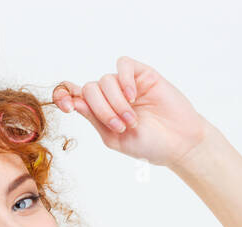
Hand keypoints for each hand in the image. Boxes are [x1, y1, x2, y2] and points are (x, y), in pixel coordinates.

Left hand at [52, 56, 210, 167]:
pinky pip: (123, 65)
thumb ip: (94, 119)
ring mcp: (126, 84)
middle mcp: (110, 95)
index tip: (67, 106)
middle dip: (101, 109)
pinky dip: (124, 80)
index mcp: (100, 111)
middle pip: (89, 89)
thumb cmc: (148, 145)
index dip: (63, 94)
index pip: (74, 94)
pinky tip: (133, 96)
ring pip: (105, 80)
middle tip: (120, 126)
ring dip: (116, 102)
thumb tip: (74, 100)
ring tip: (132, 120)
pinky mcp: (142, 74)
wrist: (178, 143)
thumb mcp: (114, 139)